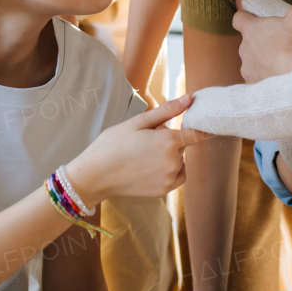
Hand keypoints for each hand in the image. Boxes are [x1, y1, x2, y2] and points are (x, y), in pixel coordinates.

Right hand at [67, 94, 209, 205]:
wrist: (95, 175)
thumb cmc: (113, 144)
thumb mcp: (138, 122)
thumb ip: (167, 110)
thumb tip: (189, 98)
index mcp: (169, 142)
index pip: (197, 134)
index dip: (195, 128)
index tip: (188, 126)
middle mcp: (173, 162)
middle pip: (181, 146)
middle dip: (169, 141)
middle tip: (145, 140)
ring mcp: (168, 179)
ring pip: (179, 162)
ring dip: (169, 157)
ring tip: (143, 155)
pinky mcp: (163, 191)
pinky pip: (175, 177)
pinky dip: (168, 171)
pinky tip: (148, 167)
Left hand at [233, 0, 291, 83]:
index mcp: (251, 30)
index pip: (239, 19)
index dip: (246, 17)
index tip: (254, 19)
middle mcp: (244, 50)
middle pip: (249, 42)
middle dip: (263, 43)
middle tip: (282, 44)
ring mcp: (247, 70)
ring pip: (254, 63)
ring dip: (265, 63)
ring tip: (283, 64)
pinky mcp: (253, 87)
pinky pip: (259, 81)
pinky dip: (268, 79)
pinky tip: (281, 79)